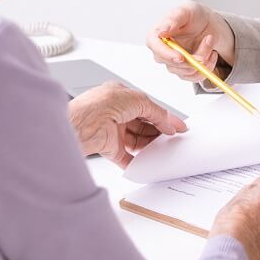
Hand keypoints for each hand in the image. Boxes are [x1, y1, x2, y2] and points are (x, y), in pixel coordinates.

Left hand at [68, 81, 186, 166]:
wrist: (80, 124)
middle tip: (174, 139)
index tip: (178, 126)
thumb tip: (169, 123)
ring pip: (137, 141)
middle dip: (159, 132)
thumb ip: (157, 112)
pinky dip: (137, 162)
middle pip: (144, 125)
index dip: (164, 117)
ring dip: (151, 146)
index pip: (148, 108)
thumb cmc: (101, 104)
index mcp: (121, 96)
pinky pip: (126, 158)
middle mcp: (116, 113)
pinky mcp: (109, 148)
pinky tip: (148, 163)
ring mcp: (112, 131)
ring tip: (165, 150)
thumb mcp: (138, 100)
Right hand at [146, 2, 236, 83]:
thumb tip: (161, 31)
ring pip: (187, 70)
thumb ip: (173, 19)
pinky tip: (212, 53)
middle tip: (209, 40)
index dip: (167, 55)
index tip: (180, 57)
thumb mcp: (186, 11)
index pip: (155, 48)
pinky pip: (195, 77)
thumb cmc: (193, 15)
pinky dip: (208, 67)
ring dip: (204, 58)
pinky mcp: (185, 71)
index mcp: (156, 36)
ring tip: (210, 41)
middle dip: (193, 56)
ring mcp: (173, 64)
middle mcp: (162, 52)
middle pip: (172, 63)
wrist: (207, 24)